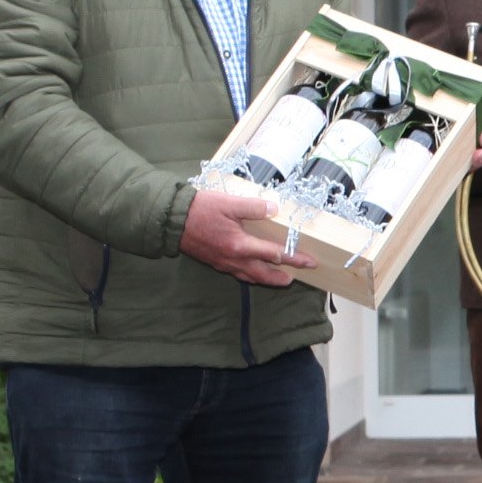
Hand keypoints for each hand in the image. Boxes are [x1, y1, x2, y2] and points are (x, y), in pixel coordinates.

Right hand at [182, 188, 315, 285]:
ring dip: (267, 279)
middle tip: (298, 277)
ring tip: (281, 279)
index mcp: (240, 245)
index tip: (310, 261)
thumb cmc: (200, 210)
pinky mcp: (216, 262)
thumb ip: (253, 207)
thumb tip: (274, 209)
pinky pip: (238, 273)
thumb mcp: (229, 203)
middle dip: (283, 276)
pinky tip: (253, 271)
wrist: (172, 221)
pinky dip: (251, 275)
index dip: (294, 258)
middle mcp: (234, 259)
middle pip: (264, 273)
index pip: (275, 254)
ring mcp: (224, 263)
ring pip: (251, 276)